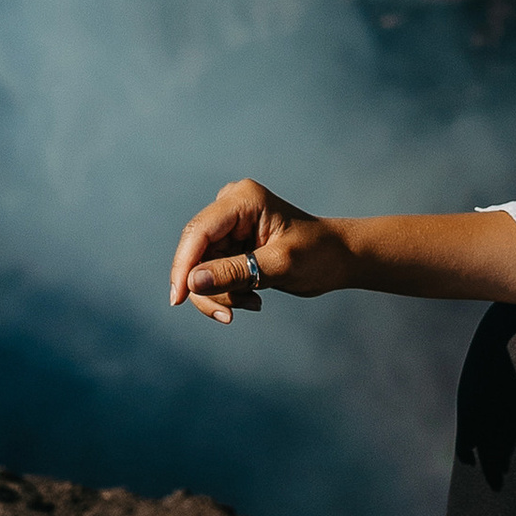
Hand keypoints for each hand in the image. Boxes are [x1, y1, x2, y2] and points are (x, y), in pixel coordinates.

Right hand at [169, 179, 352, 322]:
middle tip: (229, 316)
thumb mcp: (279, 265)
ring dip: (221, 294)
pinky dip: (227, 293)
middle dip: (207, 288)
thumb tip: (192, 282)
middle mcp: (230, 208)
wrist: (338, 258)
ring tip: (253, 303)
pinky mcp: (229, 245)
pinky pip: (211, 275)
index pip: (199, 232)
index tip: (178, 299)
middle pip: (195, 253)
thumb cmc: (319, 254)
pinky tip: (253, 299)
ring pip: (200, 269)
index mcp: (242, 199)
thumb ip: (235, 272)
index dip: (183, 266)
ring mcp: (228, 227)